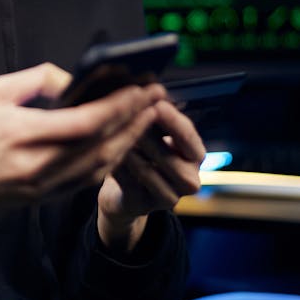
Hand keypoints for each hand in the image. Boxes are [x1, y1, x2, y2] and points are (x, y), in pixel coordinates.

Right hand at [0, 63, 166, 231]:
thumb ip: (37, 80)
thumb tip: (74, 80)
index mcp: (22, 133)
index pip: (86, 121)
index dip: (119, 105)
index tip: (140, 88)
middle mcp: (38, 163)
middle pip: (102, 144)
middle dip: (133, 120)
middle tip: (155, 98)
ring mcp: (44, 185)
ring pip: (101, 165)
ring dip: (128, 141)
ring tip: (145, 118)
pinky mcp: (46, 197)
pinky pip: (88, 179)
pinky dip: (110, 160)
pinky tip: (122, 142)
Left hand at [96, 98, 204, 251]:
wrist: (124, 193)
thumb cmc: (141, 153)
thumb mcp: (154, 133)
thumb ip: (156, 116)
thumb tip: (148, 92)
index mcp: (194, 155)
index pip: (187, 135)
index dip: (171, 120)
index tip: (156, 103)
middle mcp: (189, 179)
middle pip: (167, 155)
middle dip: (146, 134)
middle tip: (127, 116)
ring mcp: (169, 198)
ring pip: (146, 170)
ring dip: (128, 149)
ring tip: (113, 132)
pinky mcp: (144, 207)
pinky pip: (128, 183)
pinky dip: (116, 166)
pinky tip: (105, 151)